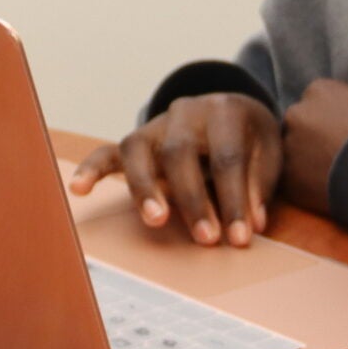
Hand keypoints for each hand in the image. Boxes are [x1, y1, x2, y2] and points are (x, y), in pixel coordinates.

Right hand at [69, 92, 279, 247]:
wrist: (231, 109)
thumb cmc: (250, 139)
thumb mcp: (268, 153)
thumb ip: (257, 186)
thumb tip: (251, 224)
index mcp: (225, 111)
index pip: (227, 157)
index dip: (234, 199)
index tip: (241, 238)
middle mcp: (185, 112)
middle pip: (180, 153)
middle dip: (193, 199)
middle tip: (207, 239)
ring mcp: (156, 125)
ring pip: (138, 150)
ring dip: (144, 188)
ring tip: (155, 221)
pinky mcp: (136, 141)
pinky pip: (107, 151)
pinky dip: (91, 169)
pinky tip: (78, 189)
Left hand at [279, 79, 347, 216]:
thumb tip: (347, 118)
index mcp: (319, 89)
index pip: (314, 101)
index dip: (327, 120)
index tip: (340, 133)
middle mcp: (297, 113)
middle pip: (298, 125)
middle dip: (311, 138)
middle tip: (334, 156)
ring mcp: (289, 145)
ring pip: (293, 154)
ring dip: (306, 163)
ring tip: (333, 175)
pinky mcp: (288, 177)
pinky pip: (293, 182)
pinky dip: (306, 187)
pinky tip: (328, 190)